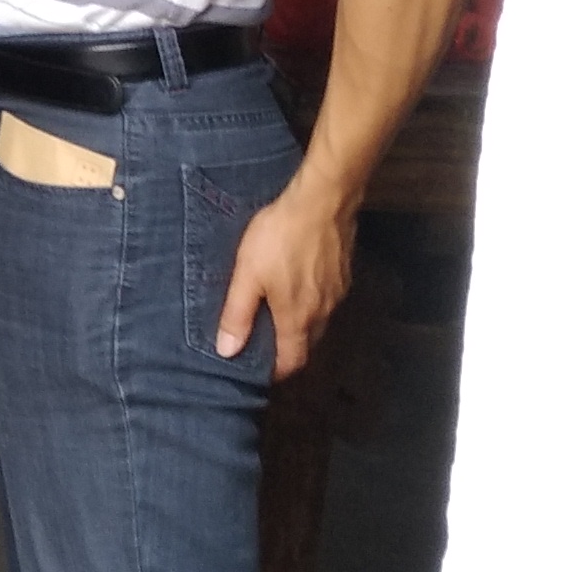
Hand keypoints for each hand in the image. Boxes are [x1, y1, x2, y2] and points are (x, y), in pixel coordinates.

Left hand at [217, 181, 355, 380]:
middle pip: (307, 344)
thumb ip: (237, 314)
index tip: (260, 371)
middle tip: (264, 343)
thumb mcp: (248, 274)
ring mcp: (337, 292)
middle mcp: (323, 311)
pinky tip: (297, 287)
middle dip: (287, 350)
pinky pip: (327, 300)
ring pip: (319, 322)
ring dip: (300, 326)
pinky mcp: (344, 272)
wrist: (323, 200)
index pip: (292, 361)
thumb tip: (227, 351)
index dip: (276, 372)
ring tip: (276, 316)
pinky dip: (311, 304)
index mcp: (298, 318)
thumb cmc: (280, 236)